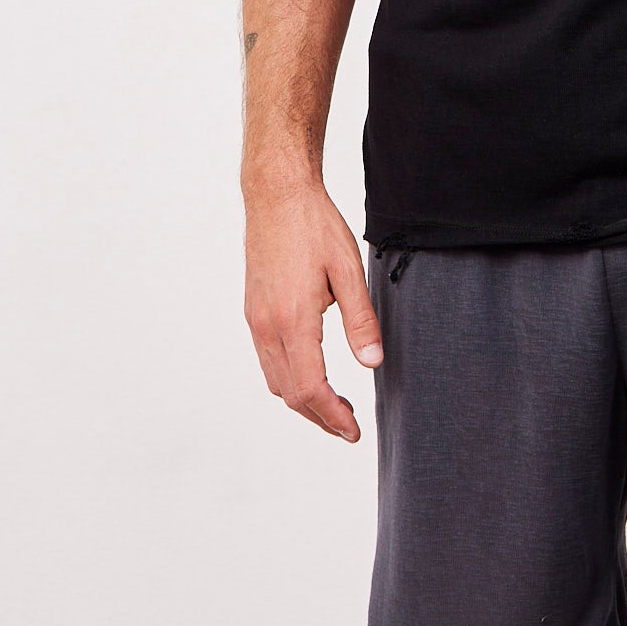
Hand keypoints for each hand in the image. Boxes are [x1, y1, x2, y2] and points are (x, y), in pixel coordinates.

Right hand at [243, 182, 383, 441]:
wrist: (276, 194)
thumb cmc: (315, 225)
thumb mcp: (349, 269)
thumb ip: (360, 319)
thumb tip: (372, 362)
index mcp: (293, 320)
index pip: (310, 388)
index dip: (332, 416)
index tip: (353, 430)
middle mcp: (267, 326)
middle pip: (290, 393)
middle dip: (320, 416)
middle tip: (349, 425)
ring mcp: (256, 320)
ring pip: (275, 380)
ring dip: (303, 400)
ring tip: (335, 403)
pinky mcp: (254, 310)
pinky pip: (268, 359)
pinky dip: (289, 378)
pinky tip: (312, 372)